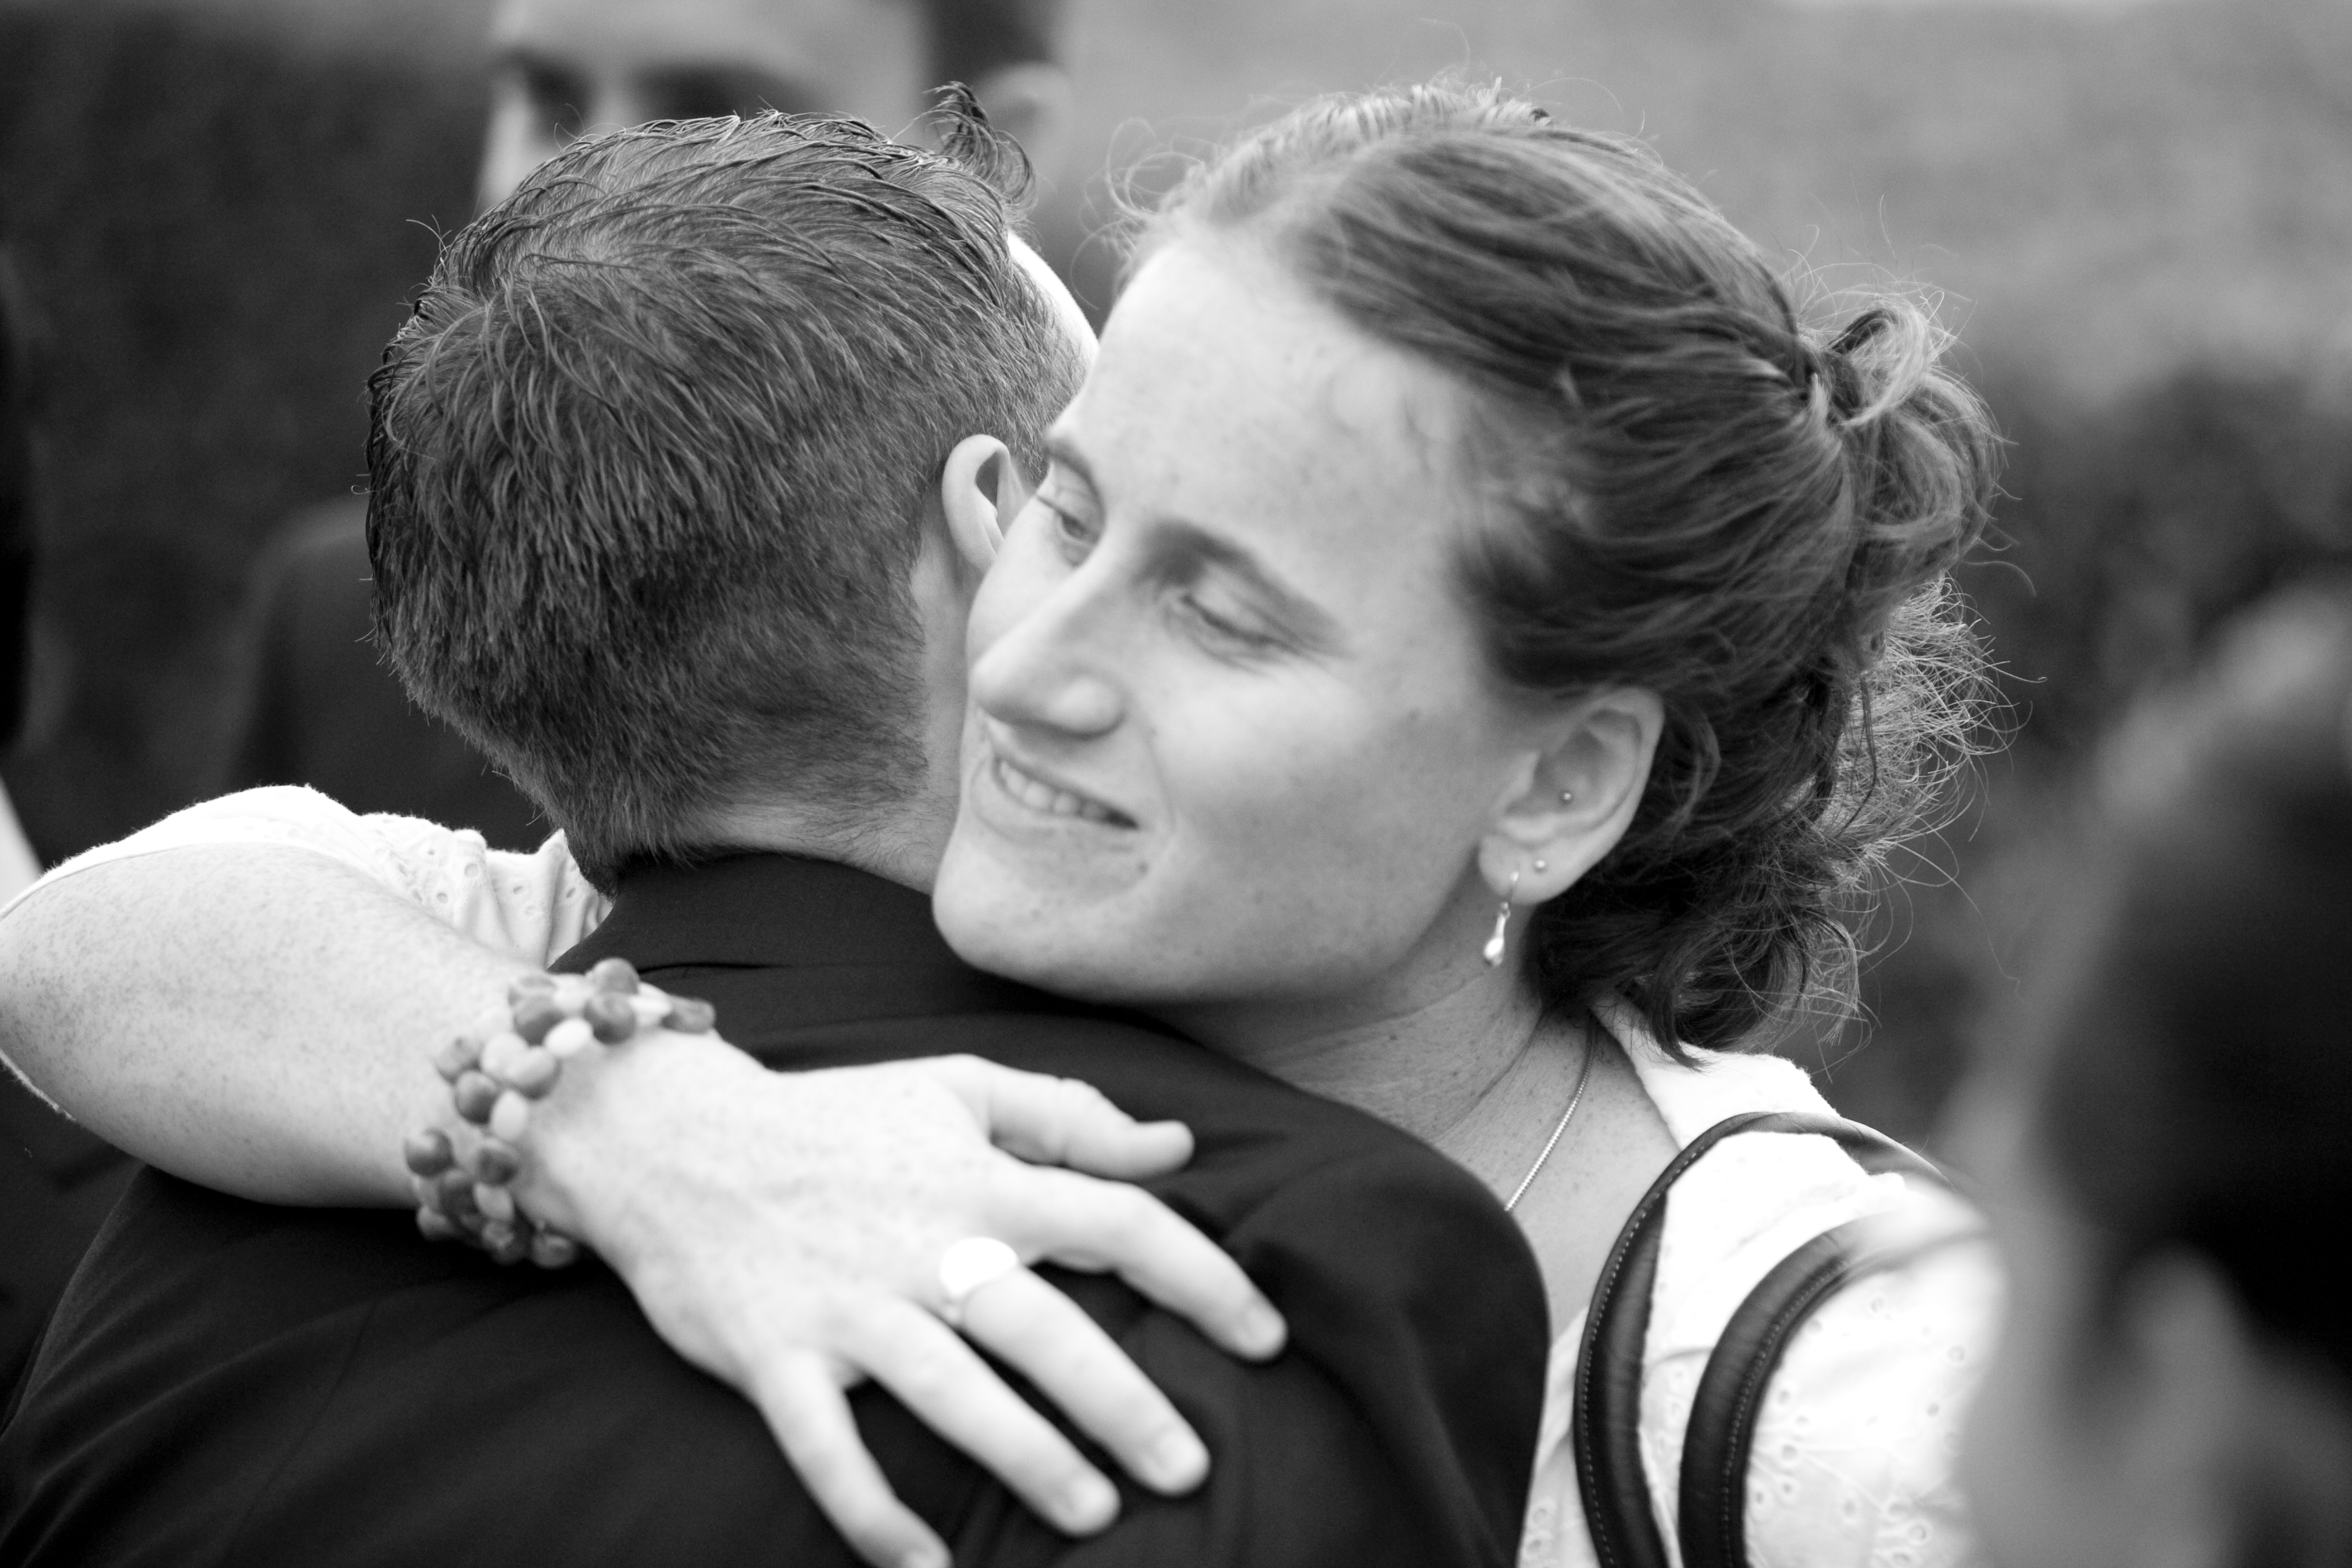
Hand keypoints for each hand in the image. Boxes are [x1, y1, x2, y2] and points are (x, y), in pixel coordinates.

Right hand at [516, 1031, 1286, 1567]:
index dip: (1202, 1277)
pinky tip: (929, 1567)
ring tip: (1095, 1516)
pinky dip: (873, 1513)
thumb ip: (1068, 1115)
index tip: (1266, 1337)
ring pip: (951, 1395)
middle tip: (1191, 1468)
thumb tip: (1176, 1147)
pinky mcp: (773, 1360)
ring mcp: (845, 1309)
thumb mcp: (953, 1088)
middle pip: (1043, 1329)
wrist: (670, 1142)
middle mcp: (920, 1245)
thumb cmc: (831, 1119)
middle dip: (1124, 1404)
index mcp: (977, 1179)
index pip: (1115, 1221)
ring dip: (1027, 1459)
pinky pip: (828, 1452)